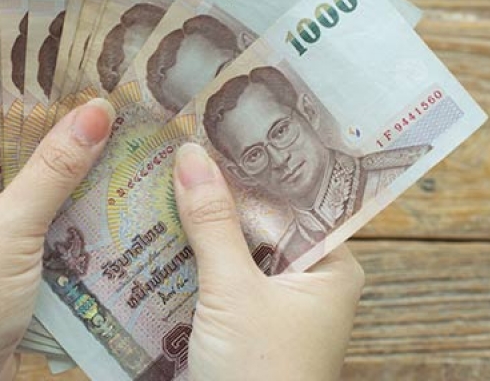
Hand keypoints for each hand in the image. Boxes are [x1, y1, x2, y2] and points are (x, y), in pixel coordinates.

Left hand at [0, 90, 113, 380]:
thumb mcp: (8, 232)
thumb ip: (53, 169)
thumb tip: (97, 111)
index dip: (23, 71)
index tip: (76, 51)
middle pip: (10, 130)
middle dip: (59, 115)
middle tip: (115, 88)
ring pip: (29, 169)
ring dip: (70, 158)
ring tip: (125, 128)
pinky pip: (37, 204)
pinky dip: (69, 195)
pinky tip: (112, 181)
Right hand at [173, 143, 364, 380]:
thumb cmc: (261, 375)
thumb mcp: (233, 292)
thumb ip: (212, 223)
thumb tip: (190, 156)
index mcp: (331, 266)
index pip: (291, 198)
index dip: (249, 166)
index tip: (209, 132)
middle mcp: (308, 279)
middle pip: (259, 221)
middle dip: (217, 193)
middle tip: (176, 150)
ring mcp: (274, 302)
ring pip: (235, 248)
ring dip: (199, 225)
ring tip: (159, 179)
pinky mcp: (245, 320)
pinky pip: (220, 275)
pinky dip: (192, 258)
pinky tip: (158, 232)